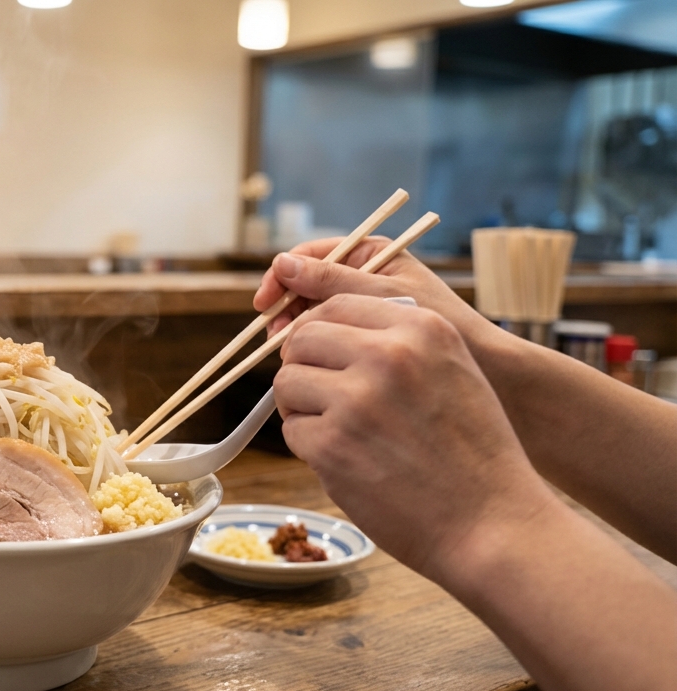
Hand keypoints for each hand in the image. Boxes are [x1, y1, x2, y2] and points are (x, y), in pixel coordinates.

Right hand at [253, 237, 495, 346]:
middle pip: (307, 286)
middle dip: (287, 308)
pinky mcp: (368, 338)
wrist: (489, 371)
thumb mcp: (383, 297)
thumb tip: (282, 264)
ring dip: (297, 330)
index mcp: (372, 255)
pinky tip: (309, 366)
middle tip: (274, 334)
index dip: (282, 277)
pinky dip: (315, 348)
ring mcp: (366, 309)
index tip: (265, 302)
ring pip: (315, 314)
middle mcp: (365, 277)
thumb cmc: (444, 325)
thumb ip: (332, 280)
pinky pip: (330, 337)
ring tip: (290, 353)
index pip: (311, 256)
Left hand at [273, 294, 553, 578]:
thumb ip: (399, 341)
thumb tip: (329, 328)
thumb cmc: (474, 454)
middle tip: (321, 398)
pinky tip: (347, 462)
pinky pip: (292, 429)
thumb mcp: (454, 370)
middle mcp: (389, 354)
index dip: (318, 331)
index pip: (335, 304)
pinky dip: (309, 447)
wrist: (493, 523)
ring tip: (340, 432)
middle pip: (302, 338)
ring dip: (302, 407)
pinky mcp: (332, 444)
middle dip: (303, 367)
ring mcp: (357, 399)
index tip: (321, 356)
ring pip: (288, 382)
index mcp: (421, 327)